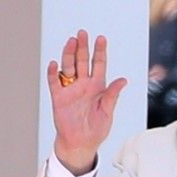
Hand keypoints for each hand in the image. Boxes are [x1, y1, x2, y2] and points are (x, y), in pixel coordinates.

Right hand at [49, 29, 127, 175]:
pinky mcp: (59, 98)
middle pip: (83, 61)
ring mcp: (70, 90)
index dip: (100, 51)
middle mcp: (84, 85)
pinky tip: (53, 64)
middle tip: (82, 33)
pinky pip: (54, 83)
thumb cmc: (97, 129)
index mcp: (98, 86)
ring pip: (69, 68)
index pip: (99, 64)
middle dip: (83, 47)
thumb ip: (113, 95)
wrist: (81, 143)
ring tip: (71, 42)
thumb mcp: (107, 112)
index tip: (101, 38)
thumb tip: (123, 80)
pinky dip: (53, 73)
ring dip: (69, 55)